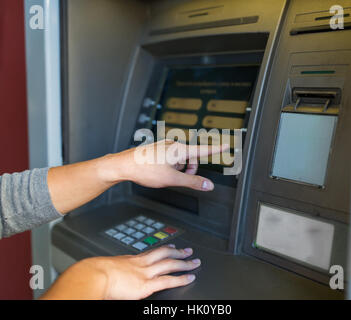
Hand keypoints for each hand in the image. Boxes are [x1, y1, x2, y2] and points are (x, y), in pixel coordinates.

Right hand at [41, 245, 199, 299]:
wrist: (92, 276)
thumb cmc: (93, 274)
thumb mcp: (105, 268)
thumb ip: (114, 270)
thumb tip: (111, 276)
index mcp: (130, 260)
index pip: (151, 253)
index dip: (163, 250)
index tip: (170, 247)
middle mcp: (140, 263)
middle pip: (163, 254)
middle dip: (177, 251)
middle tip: (188, 250)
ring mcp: (144, 273)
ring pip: (169, 264)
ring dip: (184, 262)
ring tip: (194, 261)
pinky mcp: (146, 285)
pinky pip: (168, 280)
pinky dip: (181, 278)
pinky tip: (189, 277)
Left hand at [105, 140, 228, 190]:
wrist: (123, 165)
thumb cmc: (145, 169)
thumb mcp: (172, 179)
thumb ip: (193, 182)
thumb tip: (208, 185)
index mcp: (179, 149)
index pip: (203, 150)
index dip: (216, 149)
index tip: (227, 144)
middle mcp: (173, 145)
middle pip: (192, 158)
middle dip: (189, 169)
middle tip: (179, 179)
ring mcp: (165, 146)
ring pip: (180, 160)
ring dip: (178, 169)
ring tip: (165, 175)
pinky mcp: (158, 149)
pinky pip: (171, 158)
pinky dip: (170, 167)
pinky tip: (159, 172)